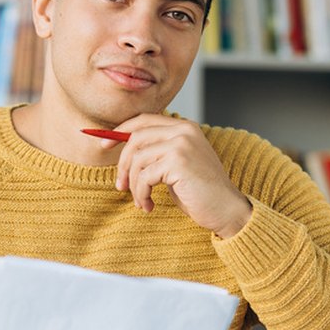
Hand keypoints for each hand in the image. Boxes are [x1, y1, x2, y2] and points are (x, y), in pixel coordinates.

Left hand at [102, 114, 252, 237]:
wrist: (226, 210)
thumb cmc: (200, 192)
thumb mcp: (177, 166)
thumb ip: (158, 152)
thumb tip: (124, 150)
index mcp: (184, 127)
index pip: (143, 120)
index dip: (120, 131)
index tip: (103, 145)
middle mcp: (183, 131)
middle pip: (135, 138)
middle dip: (122, 164)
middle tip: (120, 186)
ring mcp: (181, 144)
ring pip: (138, 160)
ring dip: (134, 186)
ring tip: (141, 201)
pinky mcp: (178, 162)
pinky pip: (144, 176)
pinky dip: (141, 194)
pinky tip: (149, 205)